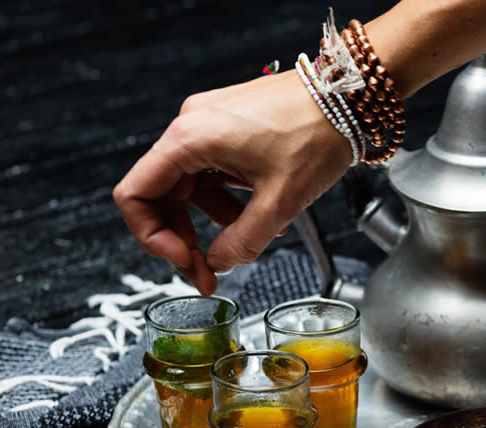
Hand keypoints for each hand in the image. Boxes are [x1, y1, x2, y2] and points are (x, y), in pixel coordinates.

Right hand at [113, 70, 351, 294]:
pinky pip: (213, 174)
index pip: (135, 195)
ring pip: (191, 188)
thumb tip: (219, 264)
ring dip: (213, 222)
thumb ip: (243, 241)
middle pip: (162, 195)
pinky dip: (229, 201)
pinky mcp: (230, 128)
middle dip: (184, 238)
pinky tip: (262, 215)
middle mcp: (192, 126)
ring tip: (251, 239)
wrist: (350, 97)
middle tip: (210, 271)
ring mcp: (210, 125)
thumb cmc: (318, 132)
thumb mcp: (280, 201)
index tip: (184, 261)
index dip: (152, 238)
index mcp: (190, 138)